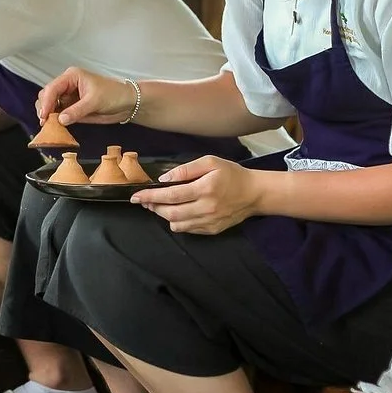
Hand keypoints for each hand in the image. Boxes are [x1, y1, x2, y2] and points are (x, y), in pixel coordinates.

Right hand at [35, 67, 136, 125]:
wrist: (127, 103)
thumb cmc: (113, 94)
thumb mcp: (95, 102)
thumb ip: (77, 111)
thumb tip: (60, 120)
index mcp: (71, 77)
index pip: (52, 88)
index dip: (46, 102)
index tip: (44, 116)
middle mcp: (66, 85)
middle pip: (47, 95)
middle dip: (44, 108)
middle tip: (45, 123)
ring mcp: (68, 97)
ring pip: (50, 105)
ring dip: (47, 115)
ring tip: (48, 126)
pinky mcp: (71, 107)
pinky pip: (58, 113)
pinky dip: (54, 120)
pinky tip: (54, 127)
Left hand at [130, 155, 264, 234]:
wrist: (255, 193)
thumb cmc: (231, 174)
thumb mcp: (210, 162)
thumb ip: (186, 169)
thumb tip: (165, 179)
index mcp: (205, 189)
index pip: (171, 195)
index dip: (151, 196)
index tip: (136, 196)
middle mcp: (206, 208)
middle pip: (171, 213)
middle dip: (153, 207)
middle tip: (145, 200)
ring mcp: (209, 222)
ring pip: (177, 224)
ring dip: (164, 216)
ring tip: (159, 206)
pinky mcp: (212, 230)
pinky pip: (188, 230)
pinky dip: (178, 222)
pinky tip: (177, 211)